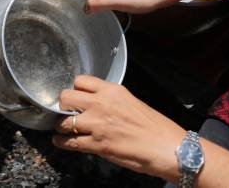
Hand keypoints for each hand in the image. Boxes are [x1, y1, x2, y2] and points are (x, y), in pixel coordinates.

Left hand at [53, 75, 184, 178]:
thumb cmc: (155, 128)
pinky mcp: (97, 145)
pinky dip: (62, 142)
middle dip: (63, 106)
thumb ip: (111, 100)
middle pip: (66, 97)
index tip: (74, 97)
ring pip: (63, 121)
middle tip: (66, 112)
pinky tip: (61, 142)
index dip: (74, 90)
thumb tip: (95, 103)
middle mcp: (102, 104)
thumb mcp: (132, 102)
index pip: (80, 81)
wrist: (168, 148)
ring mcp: (98, 125)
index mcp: (112, 91)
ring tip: (62, 130)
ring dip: (61, 127)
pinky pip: (70, 142)